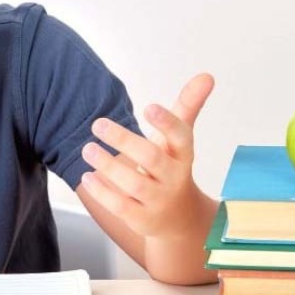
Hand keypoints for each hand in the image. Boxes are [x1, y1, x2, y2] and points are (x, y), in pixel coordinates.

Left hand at [81, 73, 213, 239]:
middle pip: (152, 159)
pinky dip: (103, 192)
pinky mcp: (142, 220)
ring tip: (88, 148)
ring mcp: (159, 201)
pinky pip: (121, 207)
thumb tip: (207, 75)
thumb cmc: (172, 166)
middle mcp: (174, 178)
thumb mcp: (179, 139)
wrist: (179, 219)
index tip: (148, 107)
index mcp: (183, 155)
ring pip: (134, 185)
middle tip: (98, 123)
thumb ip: (188, 105)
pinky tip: (87, 175)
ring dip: (109, 165)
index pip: (181, 137)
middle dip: (125, 140)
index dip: (167, 123)